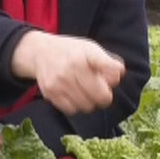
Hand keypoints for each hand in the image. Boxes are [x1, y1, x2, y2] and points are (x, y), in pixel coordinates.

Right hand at [10, 32, 124, 115]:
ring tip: (84, 92)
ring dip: (89, 102)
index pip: (112, 70)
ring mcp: (60, 82)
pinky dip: (75, 106)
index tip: (110, 76)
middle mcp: (72, 68)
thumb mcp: (91, 48)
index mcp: (86, 54)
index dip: (114, 77)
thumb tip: (118, 77)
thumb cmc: (71, 51)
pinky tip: (73, 96)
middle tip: (99, 91)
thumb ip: (108, 62)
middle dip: (104, 96)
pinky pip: (71, 110)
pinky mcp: (50, 93)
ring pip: (87, 106)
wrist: (40, 52)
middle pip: (102, 96)